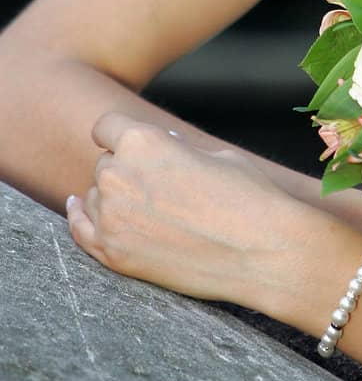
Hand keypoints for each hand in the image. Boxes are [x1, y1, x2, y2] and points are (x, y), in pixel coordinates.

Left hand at [66, 111, 299, 308]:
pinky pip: (80, 230)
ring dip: (113, 198)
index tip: (132, 146)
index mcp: (143, 141)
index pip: (106, 126)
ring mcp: (111, 217)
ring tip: (151, 212)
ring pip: (94, 197)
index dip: (121, 135)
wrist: (263, 252)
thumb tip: (159, 147)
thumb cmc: (248, 198)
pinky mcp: (113, 253)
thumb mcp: (213, 154)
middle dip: (125, 170)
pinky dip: (80, 219)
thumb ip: (173, 148)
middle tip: (159, 188)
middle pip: (104, 164)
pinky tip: (79, 208)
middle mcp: (118, 174)